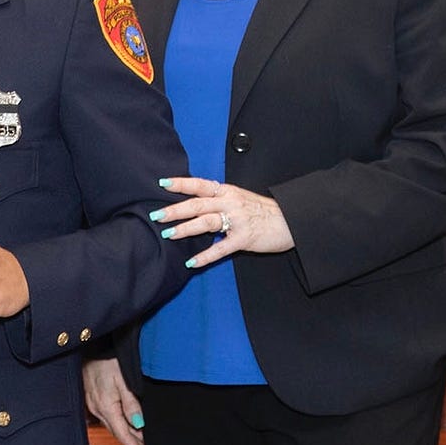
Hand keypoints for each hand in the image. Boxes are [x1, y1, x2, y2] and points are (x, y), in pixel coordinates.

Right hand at [82, 357, 144, 444]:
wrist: (88, 343)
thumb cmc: (106, 358)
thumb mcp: (123, 379)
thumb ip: (131, 403)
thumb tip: (139, 424)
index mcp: (105, 406)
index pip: (123, 434)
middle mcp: (97, 408)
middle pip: (118, 432)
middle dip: (133, 442)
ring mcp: (92, 403)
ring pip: (112, 424)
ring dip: (126, 433)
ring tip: (140, 440)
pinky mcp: (91, 397)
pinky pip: (106, 416)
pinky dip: (117, 422)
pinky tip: (124, 421)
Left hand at [153, 176, 294, 268]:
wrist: (289, 220)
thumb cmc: (260, 209)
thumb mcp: (238, 196)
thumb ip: (217, 198)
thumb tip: (192, 200)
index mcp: (226, 191)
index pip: (199, 185)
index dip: (181, 183)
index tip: (162, 183)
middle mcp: (230, 203)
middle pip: (197, 204)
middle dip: (175, 210)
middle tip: (156, 216)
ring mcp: (237, 221)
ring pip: (206, 223)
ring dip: (185, 229)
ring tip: (168, 234)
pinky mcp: (244, 239)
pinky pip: (221, 248)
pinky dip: (205, 256)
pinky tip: (192, 261)